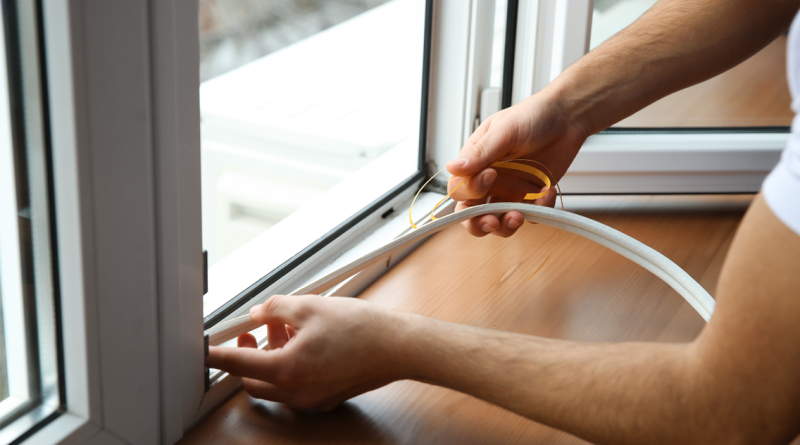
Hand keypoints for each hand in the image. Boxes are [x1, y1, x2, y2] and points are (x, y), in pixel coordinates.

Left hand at [205, 295, 411, 410]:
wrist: (398, 347)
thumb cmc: (362, 329)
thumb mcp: (311, 306)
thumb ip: (275, 309)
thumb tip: (258, 313)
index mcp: (288, 370)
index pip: (237, 364)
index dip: (216, 355)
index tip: (203, 351)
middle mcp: (297, 392)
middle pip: (254, 379)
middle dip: (247, 356)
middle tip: (251, 333)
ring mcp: (312, 399)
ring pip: (275, 384)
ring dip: (271, 358)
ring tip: (285, 328)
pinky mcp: (326, 398)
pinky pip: (296, 386)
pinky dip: (291, 366)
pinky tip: (304, 341)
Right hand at [446, 90, 587, 237]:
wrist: (567, 118)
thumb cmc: (533, 116)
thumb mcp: (504, 131)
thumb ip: (480, 153)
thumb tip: (453, 168)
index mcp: (476, 163)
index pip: (459, 188)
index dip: (470, 190)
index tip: (491, 175)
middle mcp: (490, 180)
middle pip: (472, 213)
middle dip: (479, 222)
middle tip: (493, 221)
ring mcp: (510, 190)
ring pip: (499, 220)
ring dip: (506, 225)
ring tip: (519, 216)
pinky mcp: (531, 196)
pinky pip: (530, 214)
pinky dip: (538, 211)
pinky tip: (546, 194)